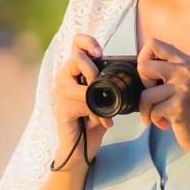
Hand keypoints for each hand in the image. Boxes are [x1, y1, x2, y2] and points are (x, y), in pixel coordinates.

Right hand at [49, 33, 113, 167]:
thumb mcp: (107, 96)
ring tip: (103, 112)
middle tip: (103, 87)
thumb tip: (130, 70)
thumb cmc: (95, 120)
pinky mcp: (62, 108)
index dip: (87, 41)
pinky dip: (95, 113)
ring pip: (81, 84)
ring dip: (97, 99)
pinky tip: (98, 121)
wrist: (83, 148)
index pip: (75, 43)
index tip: (100, 52)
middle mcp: (63, 77)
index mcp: (75, 70)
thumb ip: (110, 82)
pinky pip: (83, 103)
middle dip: (94, 71)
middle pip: (76, 58)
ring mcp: (60, 92)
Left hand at [136, 36, 189, 155]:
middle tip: (155, 96)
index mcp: (183, 60)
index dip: (143, 59)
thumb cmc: (183, 107)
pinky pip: (152, 110)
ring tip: (158, 113)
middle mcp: (185, 70)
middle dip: (143, 85)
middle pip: (143, 66)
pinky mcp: (180, 105)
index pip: (153, 43)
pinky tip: (164, 122)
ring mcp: (184, 87)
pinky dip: (153, 119)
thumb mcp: (176, 81)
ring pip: (145, 94)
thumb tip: (136, 62)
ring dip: (146, 109)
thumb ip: (161, 68)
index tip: (149, 76)